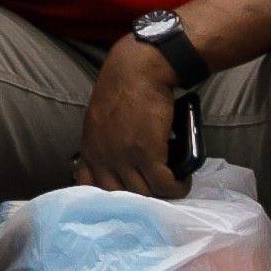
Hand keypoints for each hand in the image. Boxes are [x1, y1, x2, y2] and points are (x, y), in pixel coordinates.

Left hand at [81, 40, 190, 197]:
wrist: (139, 70)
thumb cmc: (123, 88)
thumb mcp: (101, 119)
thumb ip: (103, 141)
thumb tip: (117, 161)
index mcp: (89, 147)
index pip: (87, 186)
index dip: (105, 197)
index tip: (124, 196)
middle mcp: (101, 156)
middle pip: (117, 197)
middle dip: (138, 199)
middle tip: (156, 192)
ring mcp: (122, 157)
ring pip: (143, 195)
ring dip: (161, 195)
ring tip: (173, 186)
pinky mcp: (147, 154)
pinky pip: (164, 185)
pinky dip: (177, 188)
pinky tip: (183, 182)